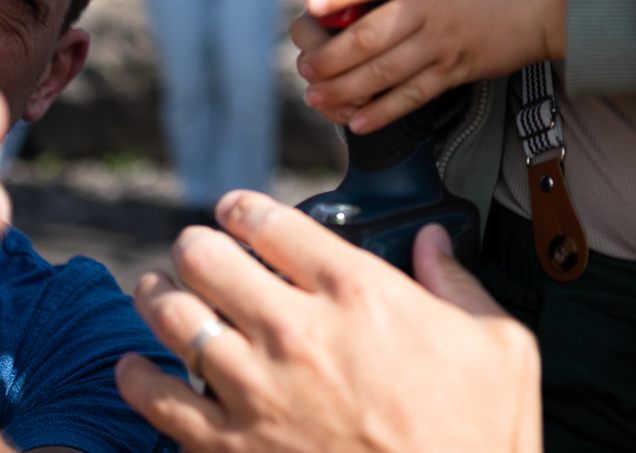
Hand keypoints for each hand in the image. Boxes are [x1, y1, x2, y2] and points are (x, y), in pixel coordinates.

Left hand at [116, 192, 541, 452]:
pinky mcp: (232, 450)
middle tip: (192, 247)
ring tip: (155, 289)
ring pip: (175, 320)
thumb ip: (458, 282)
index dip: (244, 208)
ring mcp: (258, 393)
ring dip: (158, 296)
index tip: (236, 210)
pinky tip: (134, 367)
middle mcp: (298, 332)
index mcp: (360, 293)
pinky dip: (138, 379)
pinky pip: (159, 404)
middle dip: (195, 245)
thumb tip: (433, 242)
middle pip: (210, 259)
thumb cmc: (480, 436)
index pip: (273, 223)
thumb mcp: (501, 345)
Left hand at [292, 0, 568, 133]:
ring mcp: (443, 42)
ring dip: (345, 88)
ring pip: (385, 72)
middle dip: (330, 57)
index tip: (311, 1)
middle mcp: (429, 6)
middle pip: (370, 35)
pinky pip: (414, 96)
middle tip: (306, 68)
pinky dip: (383, 111)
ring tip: (317, 96)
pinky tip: (358, 121)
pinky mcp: (457, 70)